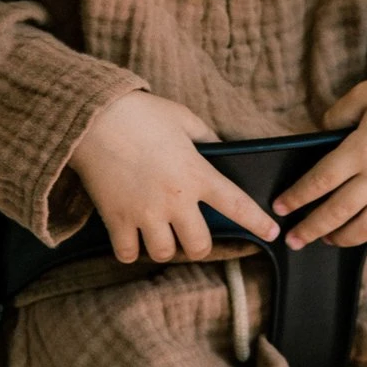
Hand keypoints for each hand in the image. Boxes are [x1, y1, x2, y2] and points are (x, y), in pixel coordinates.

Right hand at [69, 92, 279, 262]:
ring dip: (165, 247)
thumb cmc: (140, 113)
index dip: (257, 222)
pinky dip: (130, 250)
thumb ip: (206, 137)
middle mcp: (175, 199)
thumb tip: (220, 148)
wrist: (94, 117)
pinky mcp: (117, 219)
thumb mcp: (183, 118)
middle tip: (190, 233)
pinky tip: (130, 237)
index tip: (272, 233)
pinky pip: (128, 253)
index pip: (236, 204)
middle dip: (198, 244)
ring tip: (158, 233)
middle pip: (200, 246)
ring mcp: (145, 213)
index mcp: (196, 173)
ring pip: (165, 253)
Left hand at [272, 52, 366, 247]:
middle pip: (339, 212)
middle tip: (294, 240)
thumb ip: (337, 116)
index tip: (280, 209)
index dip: (297, 197)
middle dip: (312, 229)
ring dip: (345, 238)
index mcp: (360, 150)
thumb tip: (320, 133)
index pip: (320, 181)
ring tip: (330, 241)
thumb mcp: (364, 94)